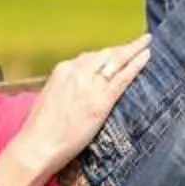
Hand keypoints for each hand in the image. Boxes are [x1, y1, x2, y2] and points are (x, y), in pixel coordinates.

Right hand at [17, 36, 151, 170]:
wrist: (38, 144)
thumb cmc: (40, 128)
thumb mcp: (51, 97)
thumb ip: (67, 87)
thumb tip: (79, 88)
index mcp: (63, 70)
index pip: (91, 56)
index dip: (107, 53)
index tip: (117, 50)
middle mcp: (77, 71)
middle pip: (106, 54)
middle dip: (124, 48)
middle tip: (140, 41)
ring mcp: (90, 85)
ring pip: (117, 60)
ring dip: (134, 51)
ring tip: (146, 44)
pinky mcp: (101, 101)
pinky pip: (123, 77)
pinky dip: (136, 65)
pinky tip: (147, 57)